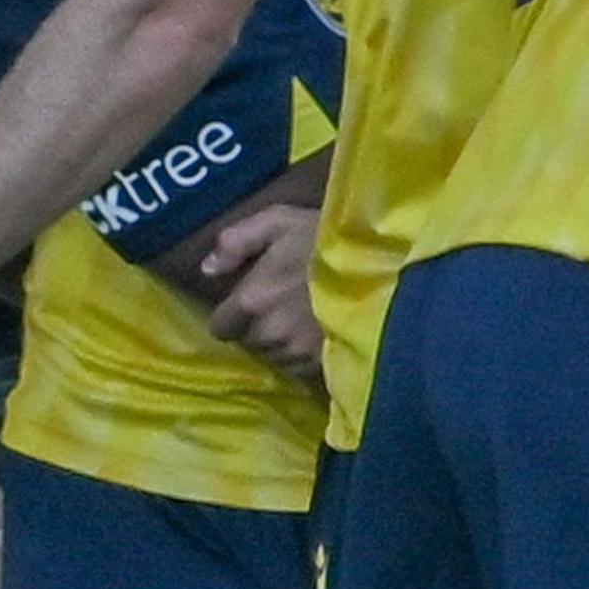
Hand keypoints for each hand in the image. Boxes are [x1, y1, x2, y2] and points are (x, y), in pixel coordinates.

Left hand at [198, 202, 322, 382]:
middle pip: (248, 342)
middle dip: (257, 328)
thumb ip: (236, 241)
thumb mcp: (278, 221)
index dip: (230, 316)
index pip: (220, 327)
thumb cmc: (326, 239)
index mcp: (252, 299)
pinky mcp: (321, 364)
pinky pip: (298, 367)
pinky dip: (302, 354)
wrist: (381, 266)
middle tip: (278, 307)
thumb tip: (207, 269)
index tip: (245, 304)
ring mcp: (297, 352)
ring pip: (273, 356)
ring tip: (299, 321)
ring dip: (279, 343)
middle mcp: (269, 332)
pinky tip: (315, 334)